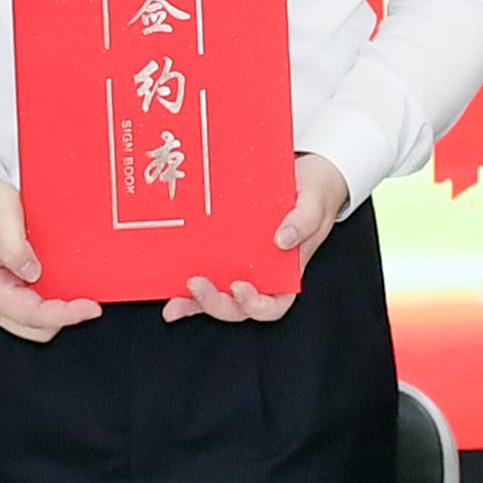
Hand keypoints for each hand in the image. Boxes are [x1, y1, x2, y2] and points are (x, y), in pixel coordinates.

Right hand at [0, 177, 101, 343]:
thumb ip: (14, 246)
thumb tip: (32, 272)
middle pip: (35, 329)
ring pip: (35, 324)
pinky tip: (63, 287)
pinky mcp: (4, 295)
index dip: (64, 315)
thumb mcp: (0, 216)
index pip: (30, 315)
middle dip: (64, 317)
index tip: (90, 308)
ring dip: (58, 312)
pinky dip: (51, 304)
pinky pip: (33, 311)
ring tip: (78, 293)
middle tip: (89, 301)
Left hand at [172, 154, 349, 322]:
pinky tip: (167, 285)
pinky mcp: (224, 253)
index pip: (274, 306)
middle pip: (239, 308)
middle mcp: (262, 276)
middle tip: (196, 284)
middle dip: (215, 303)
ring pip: (217, 297)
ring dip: (194, 303)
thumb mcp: (315, 203)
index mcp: (287, 273)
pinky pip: (206, 274)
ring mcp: (241, 267)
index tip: (239, 287)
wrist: (304, 174)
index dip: (255, 305)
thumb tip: (282, 240)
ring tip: (173, 303)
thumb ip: (304, 221)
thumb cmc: (314, 192)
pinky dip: (187, 288)